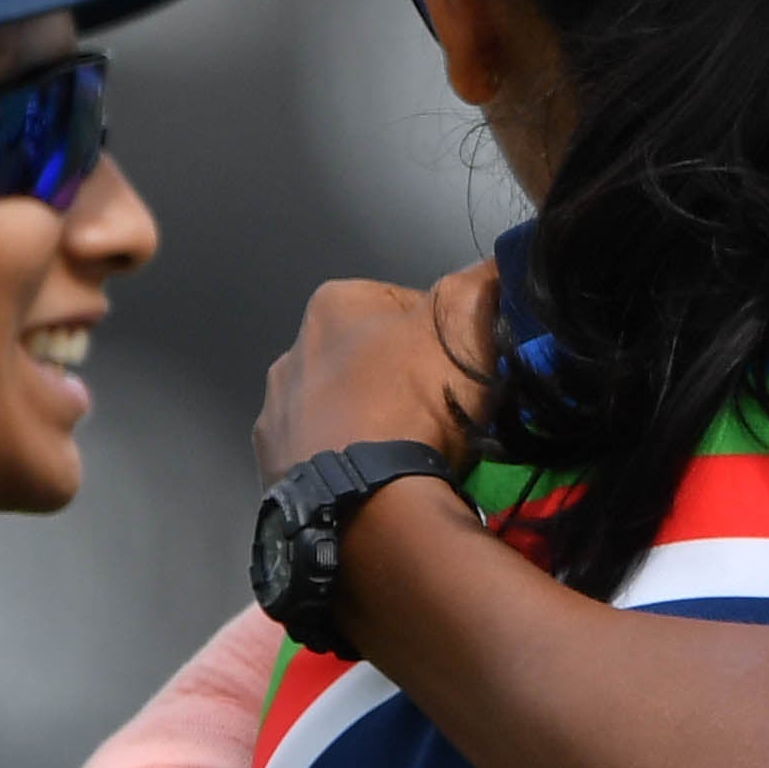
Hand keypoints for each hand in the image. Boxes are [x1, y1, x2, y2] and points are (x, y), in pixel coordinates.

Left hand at [258, 260, 499, 484]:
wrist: (371, 504)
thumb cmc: (416, 402)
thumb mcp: (467, 325)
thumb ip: (481, 282)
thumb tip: (498, 264)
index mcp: (331, 304)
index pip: (402, 305)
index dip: (441, 336)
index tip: (460, 370)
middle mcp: (290, 351)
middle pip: (365, 357)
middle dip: (397, 378)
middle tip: (437, 413)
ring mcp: (275, 414)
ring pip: (337, 407)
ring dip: (365, 421)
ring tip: (403, 452)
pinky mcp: (270, 467)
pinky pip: (317, 454)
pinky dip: (342, 461)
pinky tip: (370, 478)